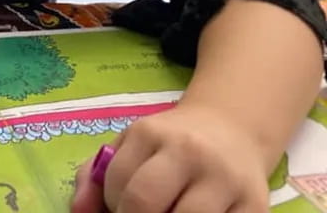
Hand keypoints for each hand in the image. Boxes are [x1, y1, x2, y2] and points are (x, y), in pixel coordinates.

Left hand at [71, 105, 270, 212]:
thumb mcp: (129, 146)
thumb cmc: (170, 144)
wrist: (232, 129)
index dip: (113, 206)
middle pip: (146, 204)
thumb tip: (78, 212)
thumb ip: (93, 177)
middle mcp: (190, 152)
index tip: (121, 206)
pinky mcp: (255, 207)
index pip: (118, 185)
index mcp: (150, 133)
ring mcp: (226, 180)